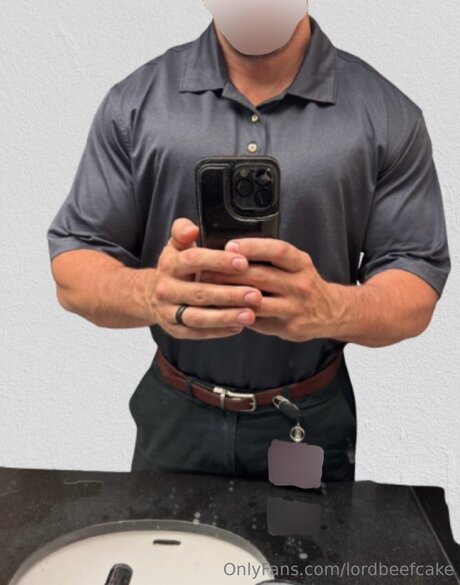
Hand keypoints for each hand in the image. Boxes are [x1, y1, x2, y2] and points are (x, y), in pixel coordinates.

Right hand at [147, 218, 262, 338]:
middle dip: (229, 294)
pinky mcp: (174, 330)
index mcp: (169, 265)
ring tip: (251, 314)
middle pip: (199, 293)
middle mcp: (166, 289)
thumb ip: (183, 231)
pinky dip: (218, 331)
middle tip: (256, 295)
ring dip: (225, 317)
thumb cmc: (175, 268)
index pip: (194, 260)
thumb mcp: (175, 246)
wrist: (149, 295)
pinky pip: (197, 333)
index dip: (218, 261)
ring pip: (198, 317)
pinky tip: (239, 327)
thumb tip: (192, 228)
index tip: (243, 263)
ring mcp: (168, 312)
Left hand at [199, 238, 341, 341]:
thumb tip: (233, 249)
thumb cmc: (303, 283)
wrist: (330, 312)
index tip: (230, 246)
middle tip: (205, 270)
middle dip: (230, 273)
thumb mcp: (296, 264)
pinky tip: (221, 309)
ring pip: (256, 301)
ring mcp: (294, 308)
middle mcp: (300, 285)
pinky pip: (257, 321)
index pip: (277, 251)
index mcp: (301, 264)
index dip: (252, 247)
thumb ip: (271, 257)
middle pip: (261, 276)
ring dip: (230, 296)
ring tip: (208, 290)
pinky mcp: (287, 327)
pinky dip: (238, 314)